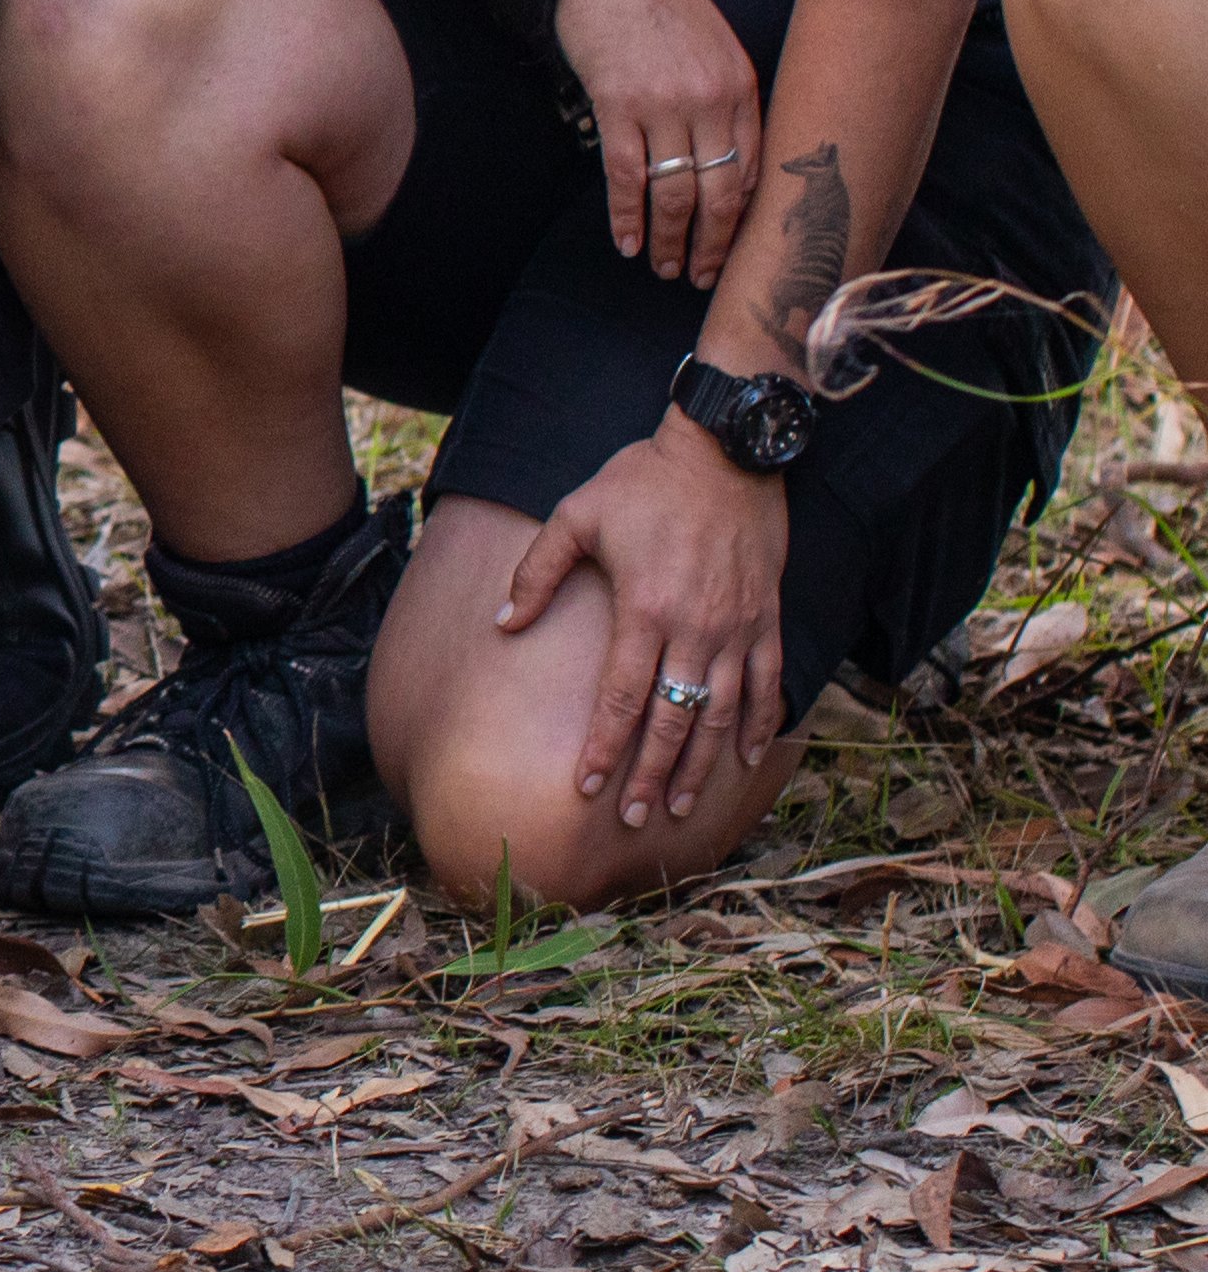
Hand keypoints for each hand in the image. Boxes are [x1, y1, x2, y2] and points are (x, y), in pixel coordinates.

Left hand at [496, 414, 792, 827]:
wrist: (724, 452)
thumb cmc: (642, 482)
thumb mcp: (576, 516)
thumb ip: (537, 574)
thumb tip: (503, 623)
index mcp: (644, 610)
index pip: (620, 699)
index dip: (607, 749)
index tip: (590, 788)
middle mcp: (694, 629)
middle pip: (672, 721)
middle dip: (652, 775)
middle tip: (637, 820)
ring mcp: (737, 626)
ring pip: (721, 713)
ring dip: (702, 765)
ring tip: (683, 805)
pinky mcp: (767, 616)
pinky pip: (768, 682)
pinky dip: (760, 723)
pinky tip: (747, 756)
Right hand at [548, 0, 759, 283]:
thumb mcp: (712, 43)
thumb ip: (725, 96)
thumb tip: (722, 155)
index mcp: (741, 85)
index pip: (755, 170)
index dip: (745, 221)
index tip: (737, 251)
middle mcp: (711, 99)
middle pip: (720, 192)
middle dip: (712, 244)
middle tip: (701, 277)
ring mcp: (664, 103)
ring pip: (674, 192)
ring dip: (667, 239)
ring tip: (661, 267)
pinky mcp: (617, 102)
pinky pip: (626, 174)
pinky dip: (626, 215)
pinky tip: (625, 240)